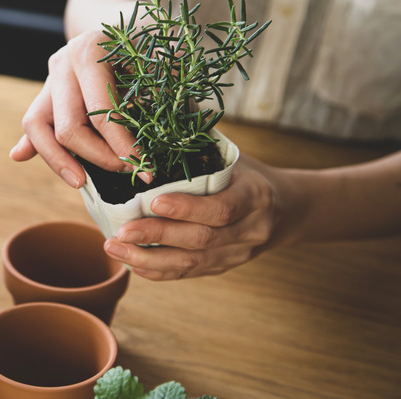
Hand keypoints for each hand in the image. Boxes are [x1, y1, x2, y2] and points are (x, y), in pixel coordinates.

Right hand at [10, 30, 146, 187]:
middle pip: (68, 128)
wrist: (122, 31)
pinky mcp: (44, 93)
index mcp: (88, 52)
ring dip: (58, 161)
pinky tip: (20, 156)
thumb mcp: (152, 66)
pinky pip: (33, 124)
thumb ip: (147, 100)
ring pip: (38, 127)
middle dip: (98, 157)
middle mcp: (62, 64)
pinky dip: (30, 143)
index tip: (143, 166)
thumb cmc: (144, 50)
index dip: (121, 146)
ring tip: (81, 182)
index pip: (100, 113)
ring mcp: (49, 78)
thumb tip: (140, 150)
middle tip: (126, 170)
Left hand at [102, 155, 281, 279]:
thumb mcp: (234, 158)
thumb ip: (201, 149)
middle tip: (121, 231)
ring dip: (147, 259)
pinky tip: (129, 262)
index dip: (187, 209)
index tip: (153, 202)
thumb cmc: (247, 176)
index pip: (222, 208)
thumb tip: (157, 122)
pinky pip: (186, 273)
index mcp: (255, 197)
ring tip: (114, 248)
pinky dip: (156, 270)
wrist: (286, 210)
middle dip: (156, 236)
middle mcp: (249, 231)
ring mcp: (236, 254)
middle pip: (200, 239)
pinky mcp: (221, 268)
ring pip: (190, 264)